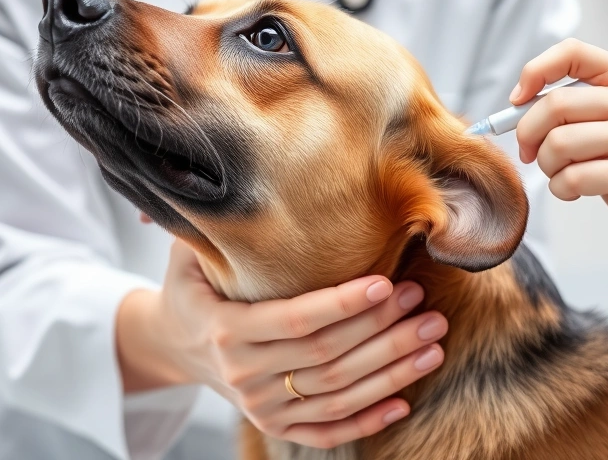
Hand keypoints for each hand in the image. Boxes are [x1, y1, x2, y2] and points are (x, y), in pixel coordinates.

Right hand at [116, 240, 446, 448]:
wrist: (173, 345)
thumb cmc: (193, 286)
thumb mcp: (189, 253)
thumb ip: (215, 225)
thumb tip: (245, 178)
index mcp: (225, 329)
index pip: (296, 319)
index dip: (343, 304)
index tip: (386, 283)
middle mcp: (243, 374)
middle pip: (326, 357)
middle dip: (383, 332)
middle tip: (426, 306)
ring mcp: (260, 407)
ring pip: (337, 394)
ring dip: (390, 372)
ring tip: (434, 344)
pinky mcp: (274, 426)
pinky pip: (326, 430)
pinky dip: (366, 420)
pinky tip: (405, 400)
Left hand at [510, 39, 607, 287]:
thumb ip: (574, 109)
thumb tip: (517, 106)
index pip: (572, 52)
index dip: (534, 72)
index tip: (517, 102)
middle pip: (555, 104)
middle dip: (528, 134)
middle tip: (531, 154)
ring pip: (558, 143)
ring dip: (548, 167)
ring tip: (565, 176)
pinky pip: (572, 178)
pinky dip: (562, 189)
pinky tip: (577, 192)